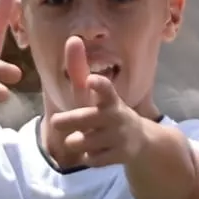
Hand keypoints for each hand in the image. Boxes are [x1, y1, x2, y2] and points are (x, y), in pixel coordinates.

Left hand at [46, 38, 145, 166]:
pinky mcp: (120, 156)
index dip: (98, 86)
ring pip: (80, 142)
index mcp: (110, 99)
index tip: (92, 81)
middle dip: (67, 121)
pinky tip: (96, 152)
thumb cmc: (107, 113)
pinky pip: (89, 159)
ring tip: (82, 138)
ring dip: (76, 141)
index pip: (105, 90)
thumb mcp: (95, 94)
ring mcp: (119, 138)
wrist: (141, 142)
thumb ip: (80, 70)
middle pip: (82, 119)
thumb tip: (72, 39)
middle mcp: (116, 117)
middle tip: (57, 121)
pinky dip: (88, 157)